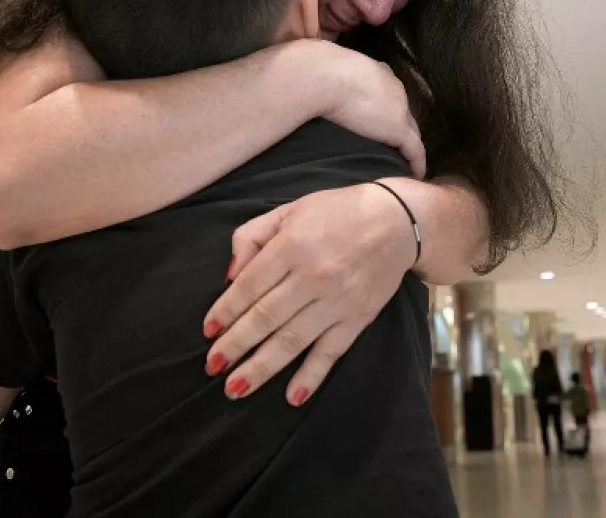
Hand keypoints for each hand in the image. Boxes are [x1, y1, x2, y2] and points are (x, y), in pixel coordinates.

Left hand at [202, 182, 418, 405]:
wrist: (397, 221)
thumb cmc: (338, 212)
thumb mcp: (289, 210)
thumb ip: (252, 236)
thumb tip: (229, 275)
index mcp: (292, 245)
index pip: (249, 286)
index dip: (225, 311)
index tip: (208, 332)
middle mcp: (313, 276)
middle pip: (265, 317)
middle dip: (235, 346)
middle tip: (211, 367)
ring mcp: (337, 301)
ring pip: (292, 340)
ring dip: (262, 367)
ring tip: (236, 388)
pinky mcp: (358, 318)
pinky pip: (331, 351)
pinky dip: (312, 375)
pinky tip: (293, 396)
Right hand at [297, 40, 425, 178]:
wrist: (323, 76)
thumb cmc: (318, 71)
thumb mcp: (330, 72)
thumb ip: (334, 82)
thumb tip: (321, 91)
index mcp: (379, 73)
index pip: (390, 95)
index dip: (388, 110)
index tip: (381, 122)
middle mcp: (394, 89)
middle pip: (404, 113)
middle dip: (401, 128)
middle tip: (395, 146)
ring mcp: (399, 109)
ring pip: (412, 132)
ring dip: (409, 145)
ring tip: (404, 161)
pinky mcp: (398, 129)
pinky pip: (415, 150)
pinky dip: (417, 162)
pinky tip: (415, 174)